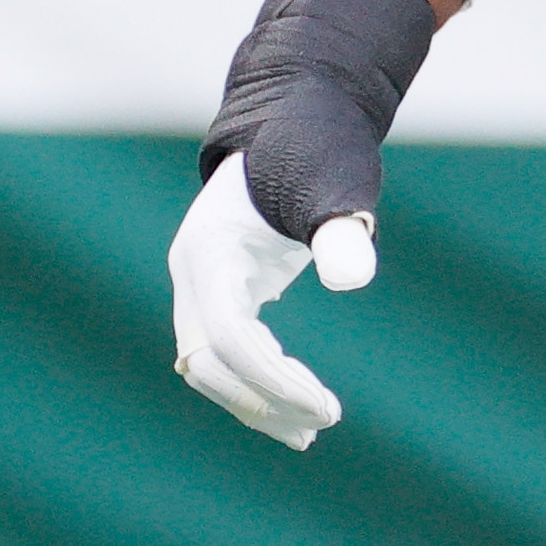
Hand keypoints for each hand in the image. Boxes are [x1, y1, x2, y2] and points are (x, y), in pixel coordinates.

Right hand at [169, 153, 381, 449]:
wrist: (295, 116)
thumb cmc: (315, 149)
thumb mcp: (333, 182)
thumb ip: (340, 228)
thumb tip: (352, 277)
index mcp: (208, 250)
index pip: (229, 337)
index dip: (273, 379)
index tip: (326, 406)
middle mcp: (193, 273)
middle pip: (210, 363)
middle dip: (263, 401)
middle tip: (324, 423)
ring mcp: (202, 283)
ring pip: (212, 367)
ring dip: (257, 403)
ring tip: (313, 429)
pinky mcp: (222, 291)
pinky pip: (228, 354)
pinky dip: (259, 383)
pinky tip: (302, 403)